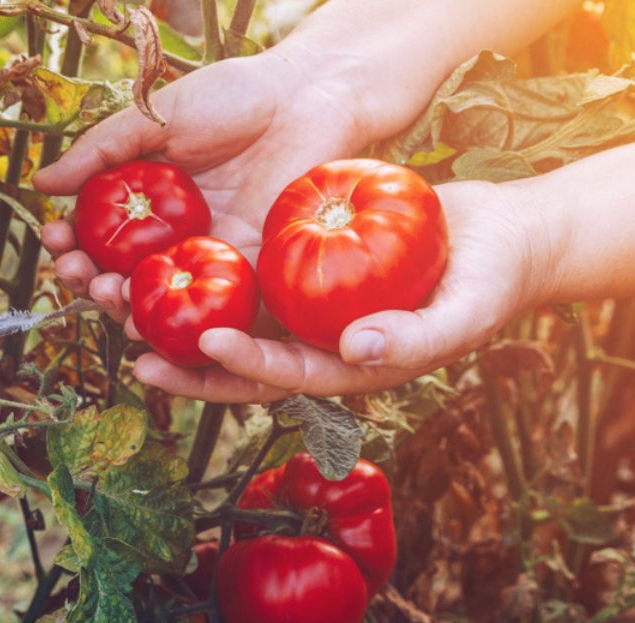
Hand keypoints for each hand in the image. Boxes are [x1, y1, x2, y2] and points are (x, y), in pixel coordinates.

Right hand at [33, 45, 371, 319]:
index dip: (71, 245)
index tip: (55, 240)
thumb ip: (101, 151)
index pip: (96, 236)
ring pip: (158, 298)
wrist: (307, 99)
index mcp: (146, 202)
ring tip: (108, 295)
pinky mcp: (250, 271)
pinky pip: (210, 306)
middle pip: (120, 276)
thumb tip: (41, 183)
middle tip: (78, 274)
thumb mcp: (155, 117)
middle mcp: (172, 237)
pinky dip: (179, 318)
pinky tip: (153, 317)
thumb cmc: (232, 98)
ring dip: (124, 306)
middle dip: (89, 282)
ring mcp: (209, 256)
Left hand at [124, 180, 555, 400]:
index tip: (208, 341)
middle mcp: (319, 341)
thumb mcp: (462, 313)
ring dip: (186, 316)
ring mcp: (310, 305)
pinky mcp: (307, 267)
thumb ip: (414, 339)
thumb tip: (355, 352)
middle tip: (134, 352)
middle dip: (189, 364)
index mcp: (348, 366)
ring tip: (132, 304)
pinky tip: (175, 248)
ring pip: (238, 316)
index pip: (286, 375)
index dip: (244, 365)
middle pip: (243, 361)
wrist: (503, 236)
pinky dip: (215, 266)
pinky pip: (254, 271)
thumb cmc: (491, 282)